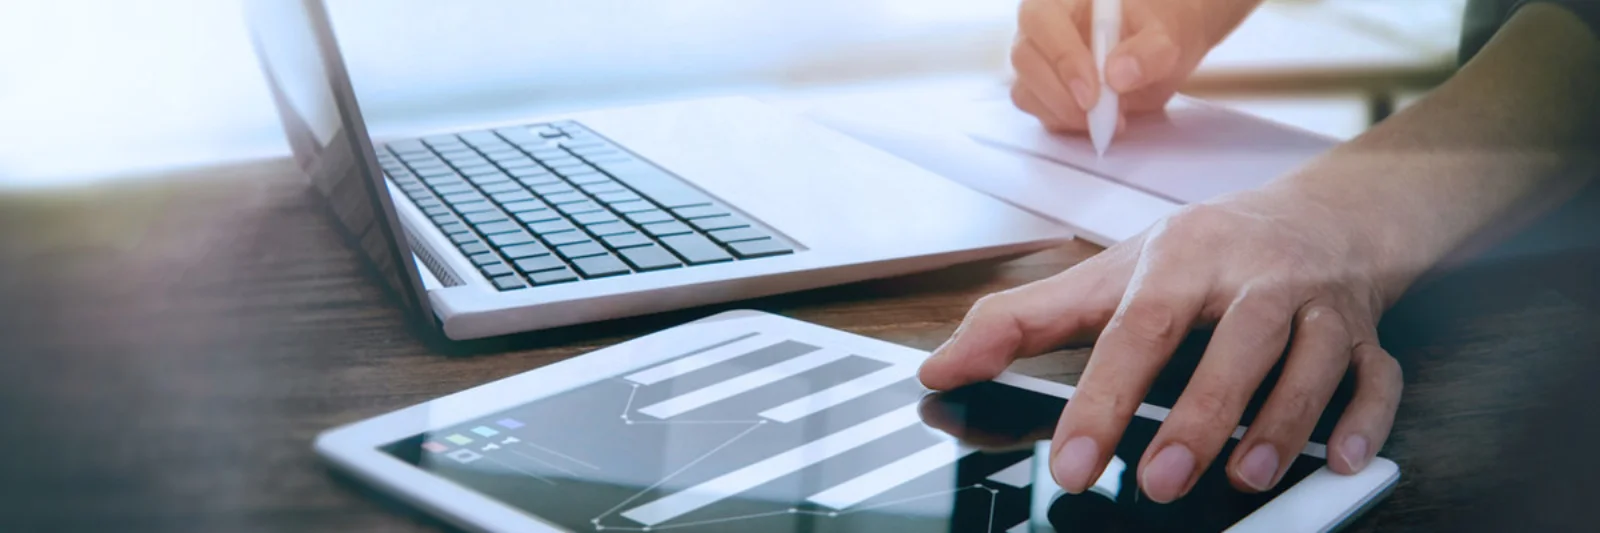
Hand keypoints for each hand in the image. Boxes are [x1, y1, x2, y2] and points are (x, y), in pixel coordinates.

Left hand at [918, 188, 1405, 501]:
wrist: (1323, 213)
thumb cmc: (1205, 252)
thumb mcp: (1110, 275)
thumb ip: (1023, 322)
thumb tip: (940, 367)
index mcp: (1182, 258)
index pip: (1137, 327)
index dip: (1103, 396)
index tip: (1074, 458)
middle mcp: (1254, 276)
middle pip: (1234, 342)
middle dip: (1199, 416)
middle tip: (1160, 480)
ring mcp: (1318, 303)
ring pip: (1312, 359)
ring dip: (1282, 423)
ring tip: (1246, 478)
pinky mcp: (1368, 334)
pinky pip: (1378, 376)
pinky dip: (1367, 419)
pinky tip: (1344, 459)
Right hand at [1011, 0, 1210, 132]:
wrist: (1157, 52)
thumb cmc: (1153, 30)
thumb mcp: (1163, 35)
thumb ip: (1148, 51)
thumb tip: (1118, 76)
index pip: (1041, 19)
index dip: (1061, 55)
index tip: (1092, 91)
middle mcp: (1040, 28)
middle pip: (1024, 57)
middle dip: (1060, 93)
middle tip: (1099, 112)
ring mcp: (1037, 61)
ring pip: (1026, 91)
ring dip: (1065, 113)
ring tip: (1111, 117)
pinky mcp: (1041, 92)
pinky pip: (1040, 112)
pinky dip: (1068, 123)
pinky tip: (1099, 120)